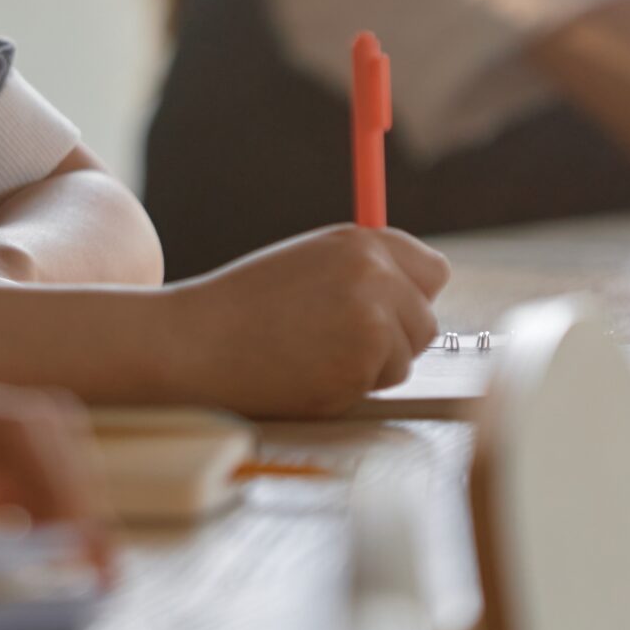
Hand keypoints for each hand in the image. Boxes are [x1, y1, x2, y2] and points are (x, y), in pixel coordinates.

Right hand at [162, 225, 449, 418]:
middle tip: (339, 343)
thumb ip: (360, 272)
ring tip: (315, 355)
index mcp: (360, 242)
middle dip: (395, 339)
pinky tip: (307, 373)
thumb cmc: (243, 306)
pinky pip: (379, 386)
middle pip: (427, 320)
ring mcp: (372, 319)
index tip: (386, 313)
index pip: (432, 271)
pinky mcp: (361, 364)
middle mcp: (374, 273)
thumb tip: (410, 298)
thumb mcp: (307, 264)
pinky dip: (350, 388)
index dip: (412, 297)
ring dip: (372, 367)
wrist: (196, 341)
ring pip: (407, 357)